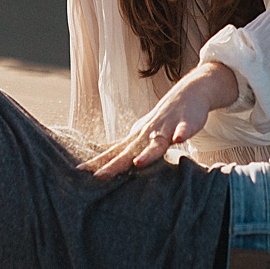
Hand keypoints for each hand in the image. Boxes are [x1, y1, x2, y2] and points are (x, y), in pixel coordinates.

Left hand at [80, 61, 239, 179]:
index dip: (98, 161)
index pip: (114, 152)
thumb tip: (105, 164)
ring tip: (138, 163)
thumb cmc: (163, 120)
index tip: (80, 171)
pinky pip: (184, 128)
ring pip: (156, 143)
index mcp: (136, 137)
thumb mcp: (143, 134)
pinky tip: (180, 139)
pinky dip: (182, 133)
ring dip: (148, 153)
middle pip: (129, 151)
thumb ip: (128, 149)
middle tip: (99, 175)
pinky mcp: (186, 123)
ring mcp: (167, 127)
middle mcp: (148, 133)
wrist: (189, 93)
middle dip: (114, 164)